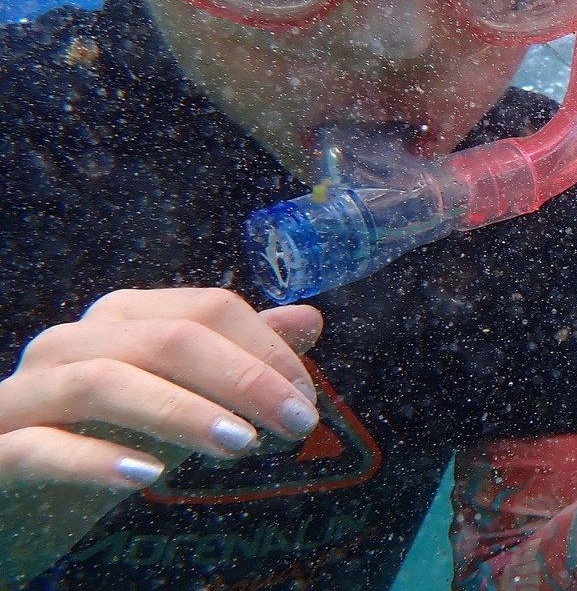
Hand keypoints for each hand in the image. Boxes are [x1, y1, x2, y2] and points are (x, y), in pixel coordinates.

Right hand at [0, 288, 323, 491]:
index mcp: (119, 320)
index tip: (306, 401)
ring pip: (103, 382)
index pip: (206, 310)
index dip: (267, 351)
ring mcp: (25, 394)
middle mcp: (68, 344)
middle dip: (243, 378)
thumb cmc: (104, 441)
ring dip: (182, 412)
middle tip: (297, 424)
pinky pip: (40, 446)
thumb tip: (309, 318)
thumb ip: (239, 361)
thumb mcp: (183, 400)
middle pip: (166, 339)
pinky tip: (145, 475)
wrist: (15, 503)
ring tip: (241, 444)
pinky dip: (95, 458)